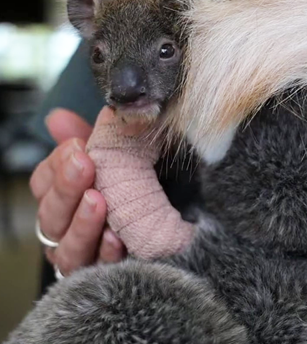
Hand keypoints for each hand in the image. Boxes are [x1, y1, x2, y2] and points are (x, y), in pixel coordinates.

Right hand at [29, 108, 125, 275]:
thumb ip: (90, 139)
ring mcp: (83, 255)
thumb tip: (58, 117)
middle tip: (85, 164)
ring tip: (98, 201)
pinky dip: (106, 252)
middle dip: (66, 187)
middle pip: (50, 213)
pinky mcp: (105, 275)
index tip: (79, 146)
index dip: (56, 166)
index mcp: (62, 197)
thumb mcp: (118, 159)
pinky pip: (97, 269)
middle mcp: (65, 229)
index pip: (43, 183)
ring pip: (66, 245)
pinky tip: (117, 238)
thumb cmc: (137, 186)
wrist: (177, 226)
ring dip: (82, 222)